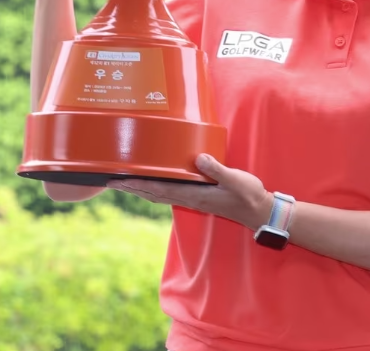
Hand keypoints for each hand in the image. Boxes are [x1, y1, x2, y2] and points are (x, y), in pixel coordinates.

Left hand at [107, 154, 273, 229]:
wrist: (258, 211)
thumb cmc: (248, 195)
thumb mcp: (236, 180)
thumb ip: (217, 169)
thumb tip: (199, 159)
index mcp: (194, 194)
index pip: (159, 189)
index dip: (138, 185)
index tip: (120, 181)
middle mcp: (189, 198)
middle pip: (152, 194)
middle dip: (131, 188)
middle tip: (110, 181)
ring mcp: (192, 199)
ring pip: (158, 195)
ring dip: (139, 189)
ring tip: (123, 182)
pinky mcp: (197, 196)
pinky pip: (168, 193)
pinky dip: (154, 189)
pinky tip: (151, 183)